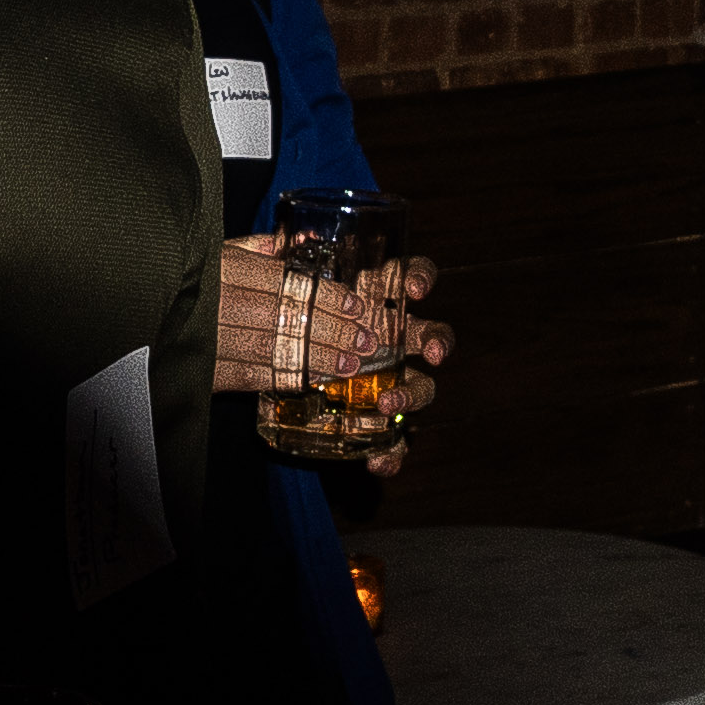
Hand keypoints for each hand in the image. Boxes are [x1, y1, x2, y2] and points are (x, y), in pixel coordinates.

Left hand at [211, 237, 448, 473]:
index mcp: (373, 298)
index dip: (420, 278)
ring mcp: (387, 379)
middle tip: (425, 351)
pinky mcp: (372, 419)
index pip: (409, 277)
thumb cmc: (286, 319)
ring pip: (421, 387)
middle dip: (435, 340)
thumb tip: (276, 243)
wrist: (268, 364)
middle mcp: (390, 337)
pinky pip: (393, 439)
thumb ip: (280, 268)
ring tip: (388, 405)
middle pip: (430, 333)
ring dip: (413, 396)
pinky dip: (390, 452)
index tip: (414, 289)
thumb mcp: (279, 293)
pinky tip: (377, 461)